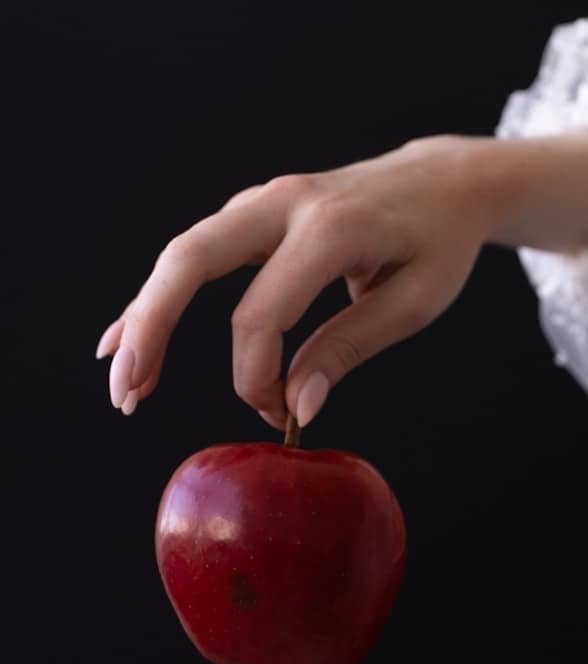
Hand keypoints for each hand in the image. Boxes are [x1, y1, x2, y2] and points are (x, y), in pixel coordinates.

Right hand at [95, 135, 491, 422]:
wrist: (443, 181)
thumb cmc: (436, 243)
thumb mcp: (413, 302)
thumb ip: (349, 348)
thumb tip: (299, 405)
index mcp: (329, 229)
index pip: (260, 314)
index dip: (255, 376)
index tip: (279, 414)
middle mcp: (283, 204)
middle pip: (190, 261)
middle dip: (151, 329)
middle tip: (128, 395)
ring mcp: (261, 204)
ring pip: (181, 257)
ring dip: (144, 319)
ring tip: (126, 384)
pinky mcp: (252, 216)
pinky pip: (193, 256)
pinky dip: (159, 299)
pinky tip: (123, 338)